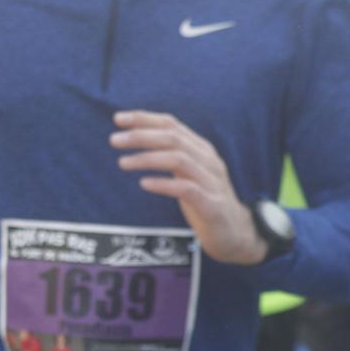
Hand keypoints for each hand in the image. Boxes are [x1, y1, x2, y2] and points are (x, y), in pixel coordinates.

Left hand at [111, 111, 265, 265]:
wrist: (234, 232)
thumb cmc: (204, 200)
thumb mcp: (188, 172)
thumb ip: (170, 155)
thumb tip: (136, 138)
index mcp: (202, 150)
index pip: (173, 125)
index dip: (145, 119)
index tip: (118, 118)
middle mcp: (208, 161)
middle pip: (174, 139)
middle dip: (142, 136)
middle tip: (114, 140)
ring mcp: (212, 182)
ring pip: (180, 159)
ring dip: (148, 158)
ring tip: (123, 162)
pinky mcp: (212, 205)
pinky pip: (187, 189)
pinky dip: (164, 184)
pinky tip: (144, 183)